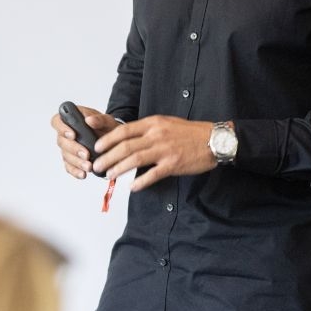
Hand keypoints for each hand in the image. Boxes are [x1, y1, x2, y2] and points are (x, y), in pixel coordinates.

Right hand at [50, 104, 120, 179]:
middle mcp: (66, 134)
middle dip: (73, 149)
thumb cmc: (106, 128)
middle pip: (61, 141)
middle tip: (85, 154)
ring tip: (89, 166)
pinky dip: (76, 171)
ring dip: (76, 162)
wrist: (113, 141)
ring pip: (66, 156)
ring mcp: (68, 148)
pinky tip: (83, 174)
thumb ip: (99, 119)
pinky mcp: (72, 160)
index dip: (62, 128)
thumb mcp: (107, 120)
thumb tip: (90, 120)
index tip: (73, 135)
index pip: (57, 121)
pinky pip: (69, 167)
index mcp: (70, 119)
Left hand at [95, 115, 216, 192]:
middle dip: (108, 158)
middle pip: (125, 147)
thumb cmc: (189, 132)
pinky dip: (141, 181)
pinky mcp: (173, 165)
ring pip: (135, 160)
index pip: (124, 130)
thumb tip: (128, 140)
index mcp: (153, 124)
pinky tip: (132, 187)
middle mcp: (156, 135)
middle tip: (97, 166)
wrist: (213, 140)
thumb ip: (147, 130)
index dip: (107, 140)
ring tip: (109, 176)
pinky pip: (152, 174)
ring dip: (119, 169)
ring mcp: (164, 150)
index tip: (97, 147)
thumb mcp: (165, 123)